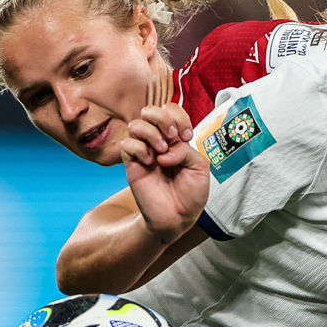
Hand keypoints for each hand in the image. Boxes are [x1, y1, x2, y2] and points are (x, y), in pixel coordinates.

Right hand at [120, 103, 207, 244]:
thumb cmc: (191, 193)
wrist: (178, 217)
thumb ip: (187, 151)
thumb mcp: (200, 168)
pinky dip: (139, 149)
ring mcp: (144, 151)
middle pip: (149, 110)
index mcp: (175, 138)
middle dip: (162, 118)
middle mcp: (158, 141)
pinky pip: (127, 144)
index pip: (170, 110)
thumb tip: (165, 150)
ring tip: (161, 151)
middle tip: (172, 137)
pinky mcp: (132, 164)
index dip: (178, 116)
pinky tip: (150, 163)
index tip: (186, 136)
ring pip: (136, 124)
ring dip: (151, 133)